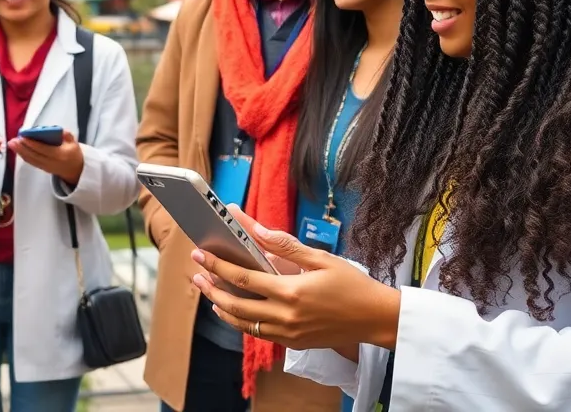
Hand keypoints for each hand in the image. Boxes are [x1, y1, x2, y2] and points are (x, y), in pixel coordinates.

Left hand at [10, 129, 83, 185]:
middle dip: (22, 148)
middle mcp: (51, 162)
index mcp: (59, 155)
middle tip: (13, 141)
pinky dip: (23, 156)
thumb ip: (67, 136)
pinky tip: (18, 150)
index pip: (43, 149)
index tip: (23, 137)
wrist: (75, 170)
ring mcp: (46, 167)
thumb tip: (60, 131)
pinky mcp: (42, 168)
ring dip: (20, 152)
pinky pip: (31, 162)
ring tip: (12, 144)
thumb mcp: (74, 143)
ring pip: (31, 160)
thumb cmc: (73, 154)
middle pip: (34, 155)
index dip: (32, 144)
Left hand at [189, 205, 401, 355]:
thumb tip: (254, 227)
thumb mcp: (320, 258)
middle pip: (236, 304)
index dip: (217, 266)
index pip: (243, 278)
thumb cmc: (352, 284)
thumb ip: (284, 245)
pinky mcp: (294, 343)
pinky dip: (241, 321)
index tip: (201, 254)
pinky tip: (234, 310)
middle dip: (211, 288)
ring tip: (208, 291)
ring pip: (243, 323)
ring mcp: (289, 333)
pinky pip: (259, 333)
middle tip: (195, 273)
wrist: (376, 318)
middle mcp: (286, 316)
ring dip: (222, 307)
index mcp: (291, 292)